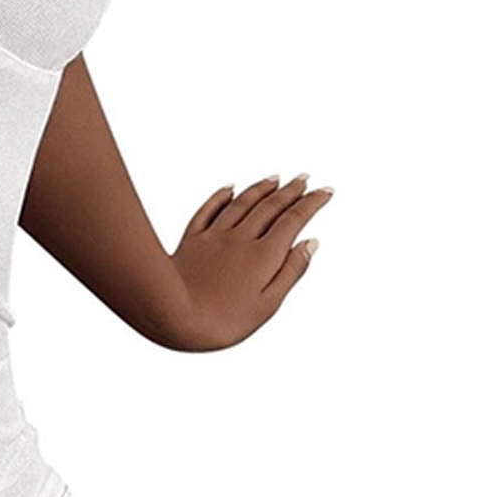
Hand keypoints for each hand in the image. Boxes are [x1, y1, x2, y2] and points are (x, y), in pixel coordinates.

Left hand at [166, 173, 333, 350]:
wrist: (171, 313)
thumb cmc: (222, 319)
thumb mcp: (268, 304)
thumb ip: (291, 271)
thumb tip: (310, 243)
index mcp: (264, 255)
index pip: (293, 220)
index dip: (312, 203)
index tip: (326, 191)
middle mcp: (240, 238)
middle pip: (269, 207)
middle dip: (290, 191)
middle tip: (305, 178)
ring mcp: (213, 236)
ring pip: (241, 203)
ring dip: (260, 188)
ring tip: (276, 178)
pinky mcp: (190, 240)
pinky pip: (209, 210)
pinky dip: (222, 196)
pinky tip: (230, 188)